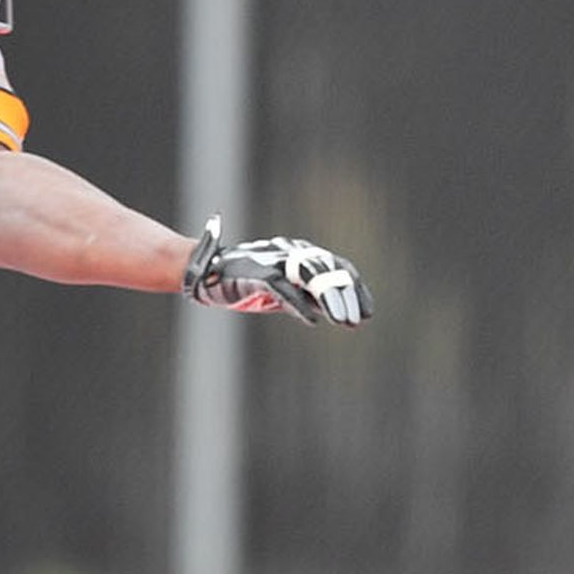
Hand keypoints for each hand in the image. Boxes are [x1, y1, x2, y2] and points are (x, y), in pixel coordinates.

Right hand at [182, 216, 366, 325]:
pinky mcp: (255, 274)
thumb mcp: (283, 291)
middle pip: (327, 270)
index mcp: (300, 253)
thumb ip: (307, 297)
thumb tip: (338, 312)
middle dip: (345, 296)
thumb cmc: (246, 282)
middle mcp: (290, 252)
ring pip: (309, 276)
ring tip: (343, 321)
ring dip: (328, 300)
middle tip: (359, 321)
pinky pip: (281, 288)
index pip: (337, 266)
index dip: (354, 289)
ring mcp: (273, 261)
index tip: (368, 312)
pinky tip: (312, 320)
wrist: (206, 271)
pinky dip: (297, 304)